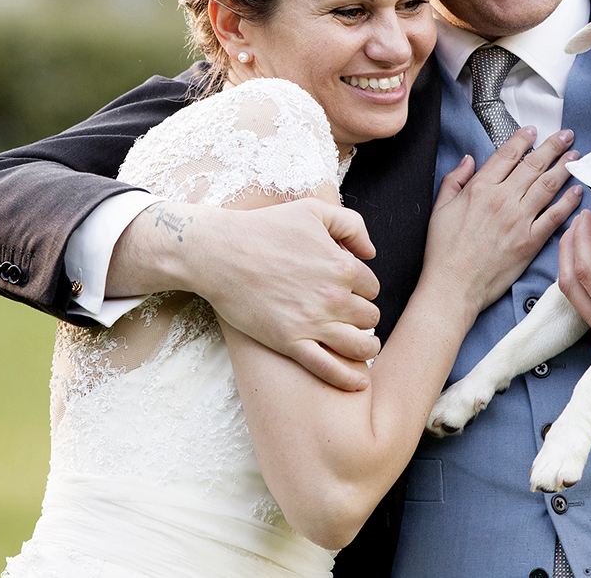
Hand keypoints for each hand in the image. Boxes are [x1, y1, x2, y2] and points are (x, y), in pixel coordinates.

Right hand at [112, 197, 382, 391]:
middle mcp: (334, 297)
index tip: (346, 289)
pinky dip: (349, 378)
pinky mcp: (290, 343)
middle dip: (362, 315)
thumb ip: (350, 224)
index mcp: (343, 266)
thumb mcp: (313, 210)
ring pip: (361, 346)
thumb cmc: (264, 228)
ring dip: (366, 347)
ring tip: (362, 345)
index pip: (371, 287)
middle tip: (348, 315)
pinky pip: (329, 368)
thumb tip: (371, 252)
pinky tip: (359, 381)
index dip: (361, 288)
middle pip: (370, 317)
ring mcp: (313, 323)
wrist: (218, 253)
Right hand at [422, 127, 583, 319]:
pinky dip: (568, 201)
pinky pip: (554, 216)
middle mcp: (502, 200)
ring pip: (547, 185)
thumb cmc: (443, 251)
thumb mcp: (439, 208)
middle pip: (533, 164)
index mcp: (480, 189)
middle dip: (552, 146)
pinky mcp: (530, 241)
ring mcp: (518, 220)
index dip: (522, 139)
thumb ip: (455, 180)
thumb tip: (469, 161)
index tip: (533, 130)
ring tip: (575, 157)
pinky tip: (577, 190)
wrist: (453, 286)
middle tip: (565, 136)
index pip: (507, 154)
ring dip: (564, 168)